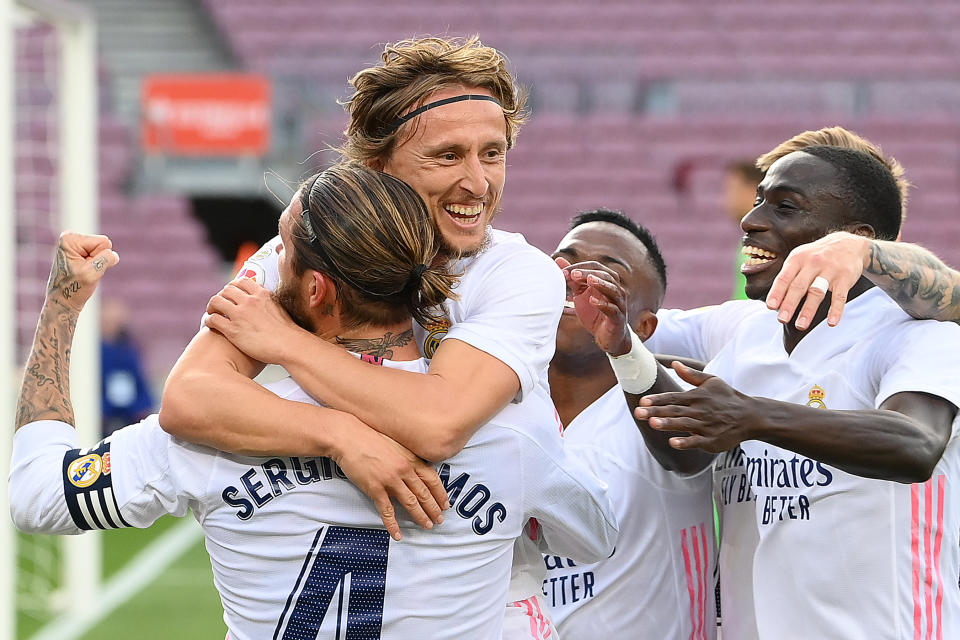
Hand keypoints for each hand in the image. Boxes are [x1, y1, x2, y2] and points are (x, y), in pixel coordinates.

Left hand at [46, 232, 119, 311]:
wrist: (63, 301)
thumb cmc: (73, 288)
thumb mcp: (91, 273)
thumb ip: (105, 259)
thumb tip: (114, 255)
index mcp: (70, 239)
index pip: (104, 242)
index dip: (98, 258)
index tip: (84, 268)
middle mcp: (71, 238)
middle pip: (104, 244)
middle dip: (98, 260)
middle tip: (85, 271)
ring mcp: (76, 245)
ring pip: (104, 251)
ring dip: (97, 265)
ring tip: (84, 273)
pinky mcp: (80, 251)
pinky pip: (101, 255)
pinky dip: (96, 266)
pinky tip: (85, 272)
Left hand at [204, 277, 301, 362]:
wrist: (289, 345)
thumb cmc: (287, 333)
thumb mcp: (279, 308)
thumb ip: (268, 302)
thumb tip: (266, 303)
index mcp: (262, 294)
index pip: (241, 281)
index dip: (233, 286)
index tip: (231, 293)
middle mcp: (249, 301)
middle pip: (226, 290)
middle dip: (221, 296)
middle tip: (219, 305)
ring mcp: (240, 315)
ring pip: (216, 301)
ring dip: (211, 307)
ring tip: (212, 313)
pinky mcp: (233, 330)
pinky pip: (214, 319)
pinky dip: (209, 320)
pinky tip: (210, 325)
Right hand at [333, 423, 449, 540]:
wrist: (349, 437)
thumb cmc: (370, 437)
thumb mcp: (395, 444)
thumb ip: (406, 458)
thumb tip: (415, 470)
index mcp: (410, 459)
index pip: (432, 479)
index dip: (440, 493)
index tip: (445, 503)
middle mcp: (404, 470)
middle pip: (424, 493)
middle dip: (434, 508)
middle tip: (440, 519)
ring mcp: (390, 480)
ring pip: (410, 503)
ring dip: (420, 516)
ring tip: (427, 526)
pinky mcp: (375, 488)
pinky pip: (387, 511)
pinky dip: (393, 525)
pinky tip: (398, 534)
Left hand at [555, 257, 631, 355]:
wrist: (606, 337)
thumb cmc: (594, 312)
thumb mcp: (580, 293)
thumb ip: (572, 278)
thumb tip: (558, 260)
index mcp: (606, 281)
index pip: (596, 267)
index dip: (581, 267)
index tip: (564, 271)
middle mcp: (615, 289)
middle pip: (605, 276)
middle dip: (588, 274)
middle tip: (574, 274)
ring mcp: (618, 303)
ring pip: (613, 290)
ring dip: (601, 284)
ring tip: (589, 280)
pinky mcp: (618, 318)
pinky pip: (613, 309)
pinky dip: (603, 304)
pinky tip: (592, 301)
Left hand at [634, 361, 754, 451]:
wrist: (750, 416)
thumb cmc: (728, 397)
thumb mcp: (712, 381)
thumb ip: (691, 374)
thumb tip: (674, 363)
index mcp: (697, 396)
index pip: (673, 397)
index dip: (657, 399)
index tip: (642, 401)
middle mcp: (700, 410)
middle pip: (674, 411)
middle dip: (655, 411)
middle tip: (638, 413)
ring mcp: (706, 426)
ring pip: (684, 424)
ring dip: (668, 424)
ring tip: (652, 423)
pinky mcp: (712, 440)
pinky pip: (697, 441)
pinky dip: (686, 442)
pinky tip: (673, 443)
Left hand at [764, 231, 870, 329]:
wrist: (848, 243)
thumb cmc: (817, 256)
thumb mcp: (800, 258)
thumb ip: (788, 277)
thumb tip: (775, 302)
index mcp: (797, 259)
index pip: (784, 278)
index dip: (777, 292)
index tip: (771, 307)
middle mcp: (812, 263)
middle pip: (798, 286)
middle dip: (789, 304)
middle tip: (782, 319)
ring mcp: (830, 270)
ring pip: (817, 292)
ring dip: (808, 310)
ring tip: (801, 325)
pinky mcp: (845, 277)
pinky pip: (840, 296)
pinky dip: (836, 310)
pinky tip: (832, 323)